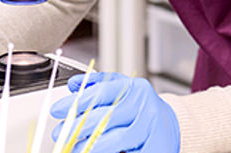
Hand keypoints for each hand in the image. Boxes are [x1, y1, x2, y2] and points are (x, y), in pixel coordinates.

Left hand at [50, 72, 179, 152]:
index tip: (58, 110)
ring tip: (74, 149)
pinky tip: (94, 152)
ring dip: (91, 146)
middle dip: (78, 127)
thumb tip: (74, 84)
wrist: (172, 127)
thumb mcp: (124, 91)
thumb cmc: (142, 110)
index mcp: (137, 89)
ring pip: (117, 139)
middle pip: (107, 117)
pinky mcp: (156, 149)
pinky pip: (128, 152)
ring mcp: (152, 129)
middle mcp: (146, 106)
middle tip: (59, 134)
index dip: (77, 102)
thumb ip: (100, 86)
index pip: (102, 92)